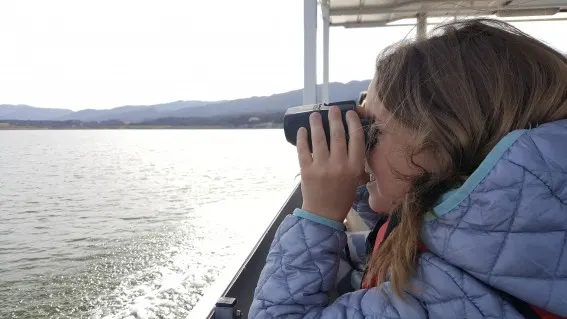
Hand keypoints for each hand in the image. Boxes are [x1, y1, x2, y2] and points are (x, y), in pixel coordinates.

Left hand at [297, 105, 365, 222]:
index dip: (353, 123)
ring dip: (316, 124)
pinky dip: (302, 138)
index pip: (356, 139)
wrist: (324, 215)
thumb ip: (354, 161)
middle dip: (334, 118)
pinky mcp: (306, 170)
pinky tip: (302, 130)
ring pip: (319, 139)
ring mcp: (321, 167)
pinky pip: (303, 150)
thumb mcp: (356, 180)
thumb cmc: (342, 197)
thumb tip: (350, 139)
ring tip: (315, 115)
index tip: (349, 113)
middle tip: (332, 109)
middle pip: (337, 135)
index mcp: (354, 167)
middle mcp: (339, 165)